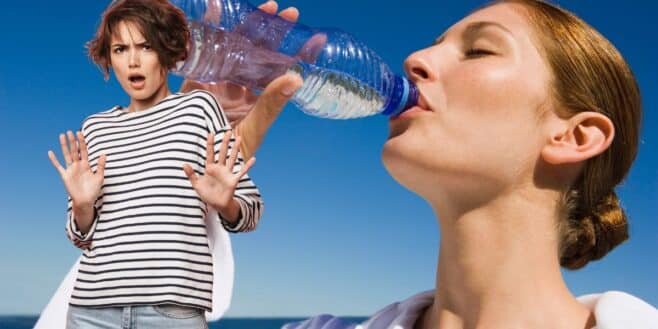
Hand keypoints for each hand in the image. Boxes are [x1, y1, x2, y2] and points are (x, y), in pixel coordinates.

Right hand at [48, 131, 105, 206]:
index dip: (82, 142)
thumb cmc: (93, 190)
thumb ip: (101, 165)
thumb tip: (103, 154)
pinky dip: (54, 160)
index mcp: (86, 165)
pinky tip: (50, 152)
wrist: (85, 200)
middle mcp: (78, 165)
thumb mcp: (99, 177)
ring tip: (62, 136)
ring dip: (64, 146)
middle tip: (70, 131)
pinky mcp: (65, 175)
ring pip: (67, 155)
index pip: (84, 151)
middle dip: (72, 141)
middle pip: (75, 150)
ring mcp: (70, 169)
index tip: (80, 133)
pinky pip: (58, 166)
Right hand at [180, 1, 304, 158]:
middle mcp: (242, 82)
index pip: (282, 69)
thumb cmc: (227, 151)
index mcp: (258, 95)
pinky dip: (211, 24)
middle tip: (290, 13)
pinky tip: (218, 7)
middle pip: (261, 50)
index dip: (298, 53)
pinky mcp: (199, 74)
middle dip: (275, 30)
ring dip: (251, 23)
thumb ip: (270, 105)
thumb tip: (296, 78)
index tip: (315, 38)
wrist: (192, 158)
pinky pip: (205, 45)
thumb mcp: (252, 128)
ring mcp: (221, 75)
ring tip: (269, 6)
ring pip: (238, 43)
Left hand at [183, 131, 254, 215]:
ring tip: (239, 138)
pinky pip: (242, 171)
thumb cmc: (207, 194)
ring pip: (232, 158)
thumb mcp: (196, 184)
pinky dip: (247, 166)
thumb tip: (184, 164)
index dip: (210, 143)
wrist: (217, 204)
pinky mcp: (233, 180)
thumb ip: (191, 174)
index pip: (210, 153)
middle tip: (228, 131)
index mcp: (210, 168)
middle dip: (225, 142)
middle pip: (222, 152)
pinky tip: (253, 159)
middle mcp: (220, 168)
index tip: (210, 133)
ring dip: (235, 149)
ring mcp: (227, 173)